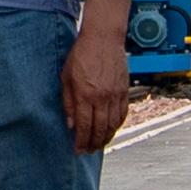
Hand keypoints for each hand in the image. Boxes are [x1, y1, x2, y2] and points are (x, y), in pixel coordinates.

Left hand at [60, 0, 134, 149]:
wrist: (103, 38)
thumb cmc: (81, 54)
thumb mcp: (66, 77)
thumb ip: (68, 101)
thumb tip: (70, 124)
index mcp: (85, 95)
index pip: (83, 126)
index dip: (80, 141)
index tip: (77, 150)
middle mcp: (102, 98)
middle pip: (99, 129)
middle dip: (93, 144)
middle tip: (87, 151)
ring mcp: (115, 95)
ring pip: (113, 125)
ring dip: (106, 138)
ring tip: (99, 145)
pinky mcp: (124, 90)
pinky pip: (122, 114)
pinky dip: (117, 125)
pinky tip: (111, 130)